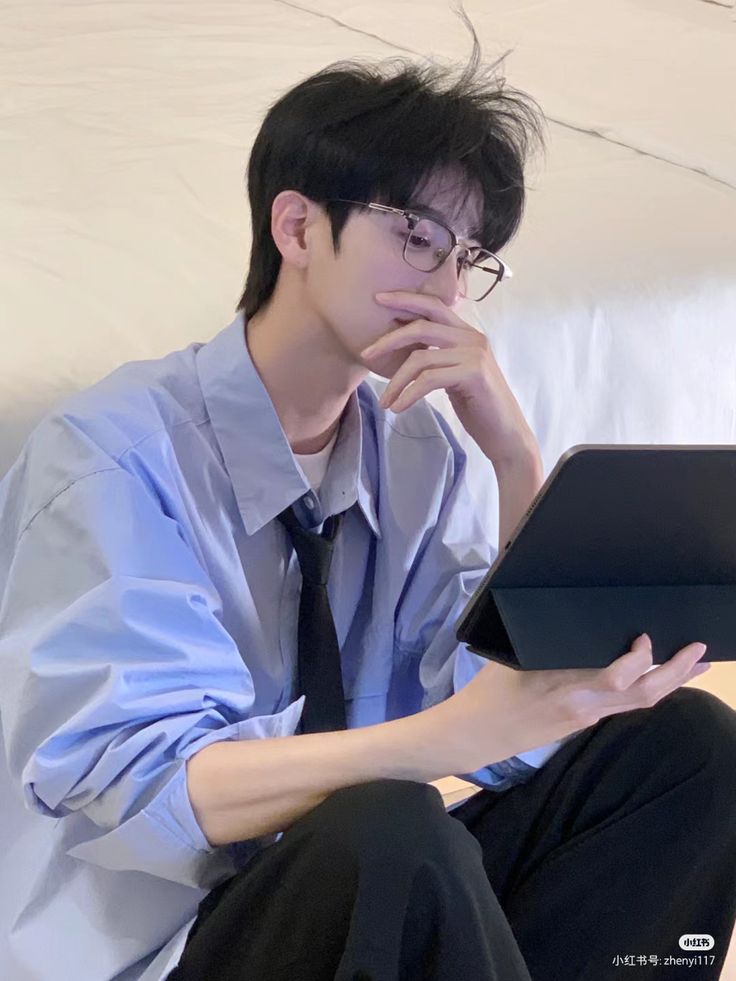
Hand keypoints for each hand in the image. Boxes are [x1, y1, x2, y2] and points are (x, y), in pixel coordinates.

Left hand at [361, 291, 536, 465]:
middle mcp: (473, 338)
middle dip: (389, 339)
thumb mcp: (453, 374)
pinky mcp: (473, 374)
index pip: (433, 306)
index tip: (378, 298)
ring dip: (396, 381)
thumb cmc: (477, 406)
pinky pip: (428, 380)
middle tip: (365, 354)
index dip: (405, 299)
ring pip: (420, 358)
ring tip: (385, 401)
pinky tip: (398, 408)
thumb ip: (436, 356)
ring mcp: (475, 355)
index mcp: (467, 333)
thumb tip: (402, 346)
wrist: (505, 433)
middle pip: (421, 326)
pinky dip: (408, 394)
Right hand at [434, 633, 710, 774]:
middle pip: (642, 695)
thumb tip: (565, 612)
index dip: (639, 660)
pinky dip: (648, 690)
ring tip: (695, 664)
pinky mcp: (582, 724)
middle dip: (676, 673)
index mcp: (563, 688)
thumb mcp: (511, 658)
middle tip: (701, 650)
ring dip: (671, 683)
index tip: (646, 637)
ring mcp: (585, 719)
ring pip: (639, 703)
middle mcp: (583, 708)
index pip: (615, 679)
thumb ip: (543, 642)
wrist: (476, 736)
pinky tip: (658, 679)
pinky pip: (625, 707)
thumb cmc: (488, 691)